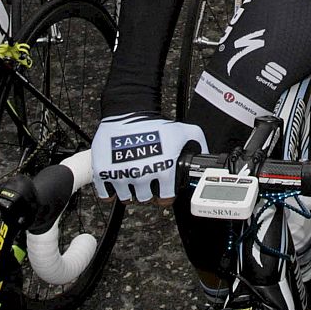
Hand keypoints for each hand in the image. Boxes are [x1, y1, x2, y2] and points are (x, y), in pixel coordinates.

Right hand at [90, 114, 204, 203]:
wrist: (129, 111)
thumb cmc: (154, 122)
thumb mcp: (183, 131)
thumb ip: (198, 144)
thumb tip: (206, 155)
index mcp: (163, 171)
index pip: (166, 199)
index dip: (165, 194)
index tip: (162, 189)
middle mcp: (143, 176)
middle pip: (145, 199)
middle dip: (147, 191)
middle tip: (146, 180)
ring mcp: (122, 175)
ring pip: (127, 199)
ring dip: (130, 191)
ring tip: (132, 179)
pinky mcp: (104, 173)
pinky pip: (106, 195)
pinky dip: (111, 192)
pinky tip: (117, 181)